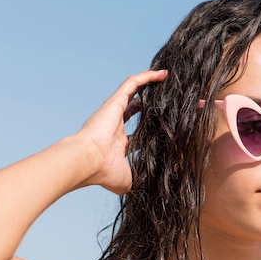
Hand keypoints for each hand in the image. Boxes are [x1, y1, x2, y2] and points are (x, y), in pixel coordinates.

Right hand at [76, 69, 167, 193]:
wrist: (89, 161)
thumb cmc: (104, 172)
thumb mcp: (128, 180)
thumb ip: (141, 178)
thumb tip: (154, 186)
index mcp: (119, 143)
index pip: (137, 129)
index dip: (151, 125)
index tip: (167, 124)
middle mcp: (116, 125)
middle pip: (137, 107)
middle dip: (153, 102)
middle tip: (171, 98)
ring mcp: (115, 111)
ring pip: (135, 92)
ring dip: (151, 84)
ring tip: (168, 78)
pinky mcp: (115, 101)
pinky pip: (133, 83)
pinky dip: (147, 77)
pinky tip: (162, 74)